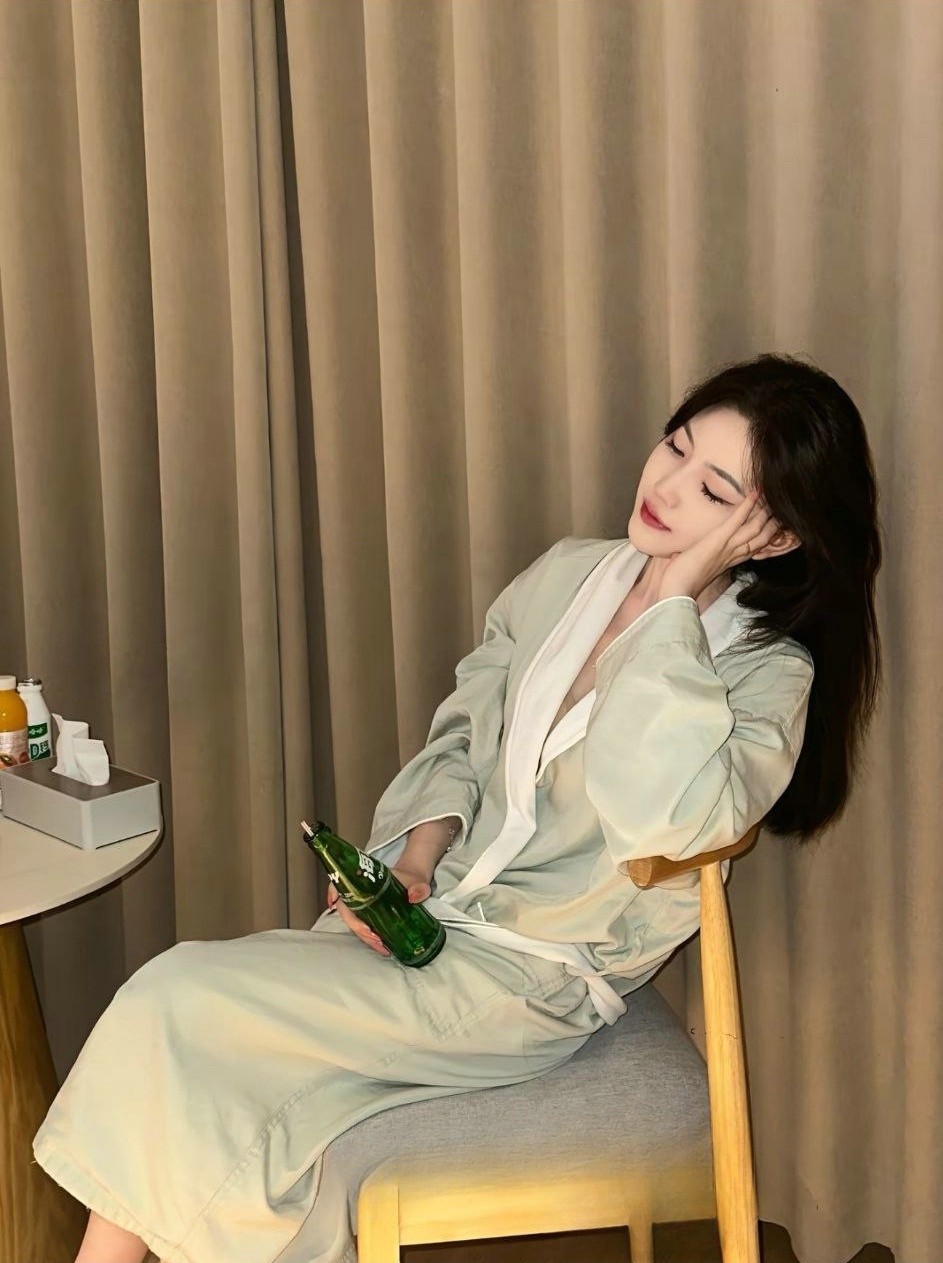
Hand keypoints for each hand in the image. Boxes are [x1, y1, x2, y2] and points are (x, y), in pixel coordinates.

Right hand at [326, 864, 432, 956]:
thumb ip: (418, 887)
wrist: (414, 883)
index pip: (343, 884)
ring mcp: (362, 904)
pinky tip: (380, 946)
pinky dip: (368, 938)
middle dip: (357, 926)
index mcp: (366, 880)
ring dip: (363, 935)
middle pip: (347, 909)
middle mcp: (360, 892)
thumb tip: (413, 896)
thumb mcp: (417, 881)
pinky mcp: (367, 915)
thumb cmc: (411, 879)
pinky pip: (362, 927)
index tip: (337, 903)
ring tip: (380, 946)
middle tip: (374, 937)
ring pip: (353, 921)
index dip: (334, 892)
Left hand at [656, 490, 781, 600]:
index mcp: (729, 563)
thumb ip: (702, 561)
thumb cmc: (681, 583)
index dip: (767, 539)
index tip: (775, 528)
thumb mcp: (697, 570)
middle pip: (761, 539)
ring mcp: (727, 547)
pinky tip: (755, 494)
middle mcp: (733, 555)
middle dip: (774, 525)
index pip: (754, 549)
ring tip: (772, 498)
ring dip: (765, 512)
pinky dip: (747, 506)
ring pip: (755, 529)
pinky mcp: (718, 540)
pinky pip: (737, 521)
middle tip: (782, 511)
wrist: (677, 592)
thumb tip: (692, 552)